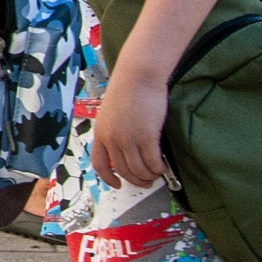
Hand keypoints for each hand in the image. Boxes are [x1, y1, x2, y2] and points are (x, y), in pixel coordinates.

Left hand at [89, 70, 169, 190]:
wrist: (138, 76)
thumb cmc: (127, 90)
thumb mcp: (110, 113)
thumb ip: (113, 131)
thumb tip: (122, 148)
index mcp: (100, 134)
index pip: (100, 164)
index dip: (108, 179)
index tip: (117, 185)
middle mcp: (112, 139)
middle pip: (123, 170)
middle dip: (135, 180)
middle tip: (146, 182)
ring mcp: (128, 139)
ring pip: (138, 170)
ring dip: (148, 176)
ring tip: (156, 174)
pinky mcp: (146, 137)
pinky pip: (152, 162)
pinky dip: (158, 168)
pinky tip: (162, 166)